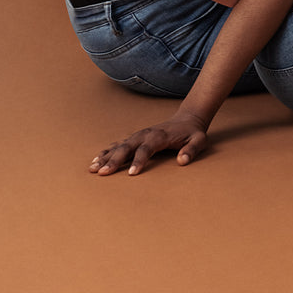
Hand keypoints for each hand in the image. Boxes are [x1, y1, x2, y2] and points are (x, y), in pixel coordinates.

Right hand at [89, 112, 209, 175]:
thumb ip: (192, 150)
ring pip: (118, 146)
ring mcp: (138, 136)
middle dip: (114, 160)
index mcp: (159, 136)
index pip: (146, 149)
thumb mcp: (199, 140)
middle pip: (127, 147)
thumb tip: (182, 161)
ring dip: (105, 157)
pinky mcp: (135, 138)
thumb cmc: (193, 133)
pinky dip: (106, 153)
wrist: (187, 119)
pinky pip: (117, 145)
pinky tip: (95, 161)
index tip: (132, 174)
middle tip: (103, 173)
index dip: (139, 161)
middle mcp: (145, 134)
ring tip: (93, 169)